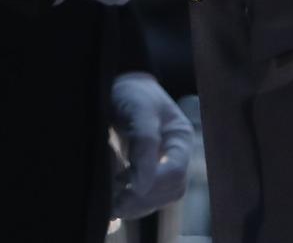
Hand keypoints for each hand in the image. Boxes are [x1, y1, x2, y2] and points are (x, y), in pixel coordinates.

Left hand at [109, 72, 195, 220]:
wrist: (117, 87)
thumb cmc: (131, 93)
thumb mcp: (139, 108)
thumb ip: (144, 141)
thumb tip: (141, 183)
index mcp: (180, 138)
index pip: (176, 171)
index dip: (153, 182)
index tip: (125, 183)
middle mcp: (176, 156)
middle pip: (170, 190)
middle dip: (143, 199)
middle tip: (115, 202)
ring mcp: (163, 167)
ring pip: (158, 199)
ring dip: (136, 205)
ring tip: (112, 203)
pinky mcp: (146, 175)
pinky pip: (145, 198)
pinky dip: (130, 203)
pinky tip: (112, 200)